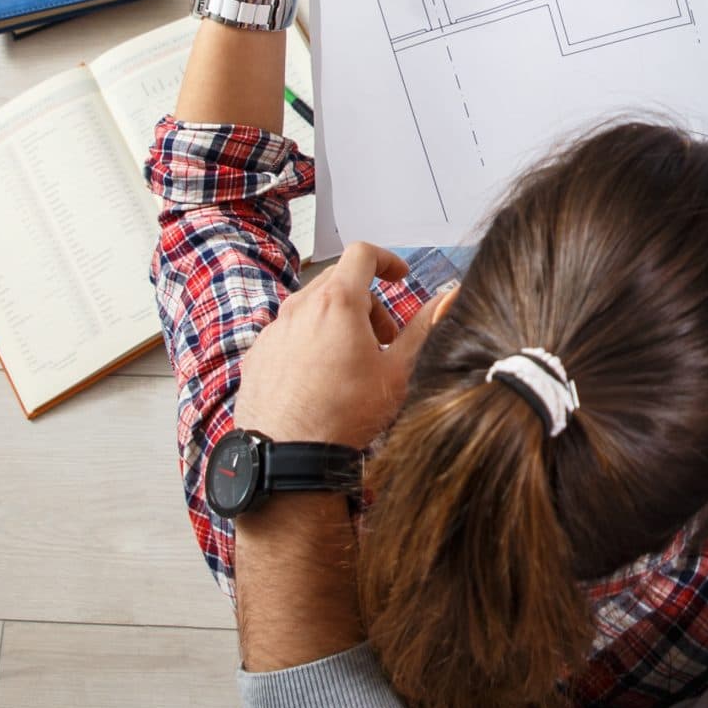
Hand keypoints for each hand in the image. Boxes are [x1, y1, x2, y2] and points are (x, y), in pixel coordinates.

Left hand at [236, 243, 451, 452]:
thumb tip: (449, 297)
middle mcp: (300, 307)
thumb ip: (425, 327)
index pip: (362, 254)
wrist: (289, 454)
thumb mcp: (398, 370)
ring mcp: (274, 330)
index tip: (400, 278)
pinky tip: (321, 377)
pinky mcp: (259, 353)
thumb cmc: (345, 414)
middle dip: (368, 302)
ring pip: (312, 308)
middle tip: (384, 337)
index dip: (387, 260)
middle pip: (339, 282)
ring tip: (352, 361)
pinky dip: (310, 342)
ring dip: (338, 322)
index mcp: (338, 302)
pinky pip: (289, 333)